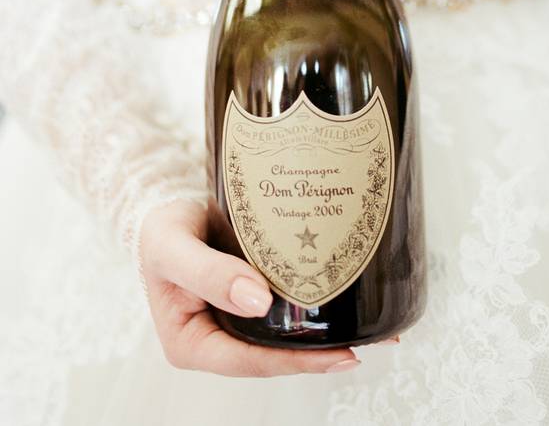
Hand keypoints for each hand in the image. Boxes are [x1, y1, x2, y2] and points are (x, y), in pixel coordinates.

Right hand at [139, 199, 368, 376]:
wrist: (167, 203)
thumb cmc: (161, 227)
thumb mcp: (174, 247)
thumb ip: (209, 272)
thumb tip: (258, 301)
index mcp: (191, 344)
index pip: (249, 360)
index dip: (294, 361)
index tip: (337, 354)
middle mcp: (217, 339)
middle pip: (273, 355)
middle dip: (319, 354)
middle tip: (367, 343)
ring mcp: (236, 321)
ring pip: (283, 336)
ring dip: (324, 335)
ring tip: (372, 330)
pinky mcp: (253, 298)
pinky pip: (286, 309)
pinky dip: (315, 307)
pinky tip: (349, 301)